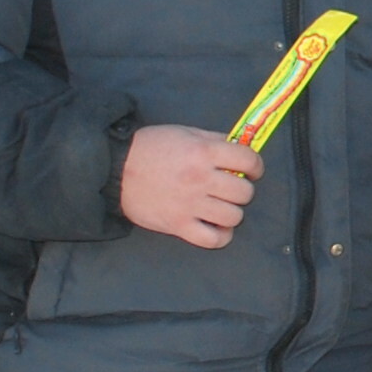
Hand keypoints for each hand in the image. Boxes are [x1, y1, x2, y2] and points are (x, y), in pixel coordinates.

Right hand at [121, 124, 257, 248]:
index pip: (248, 160)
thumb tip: (240, 148)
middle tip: (232, 188)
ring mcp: (190, 205)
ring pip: (233, 216)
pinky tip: (217, 228)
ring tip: (222, 207)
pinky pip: (213, 240)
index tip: (251, 170)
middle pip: (244, 192)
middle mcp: (201, 179)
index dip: (255, 166)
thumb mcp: (185, 132)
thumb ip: (214, 140)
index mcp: (204, 152)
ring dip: (232, 212)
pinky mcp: (178, 225)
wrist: (115, 168)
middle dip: (243, 190)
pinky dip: (220, 236)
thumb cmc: (151, 147)